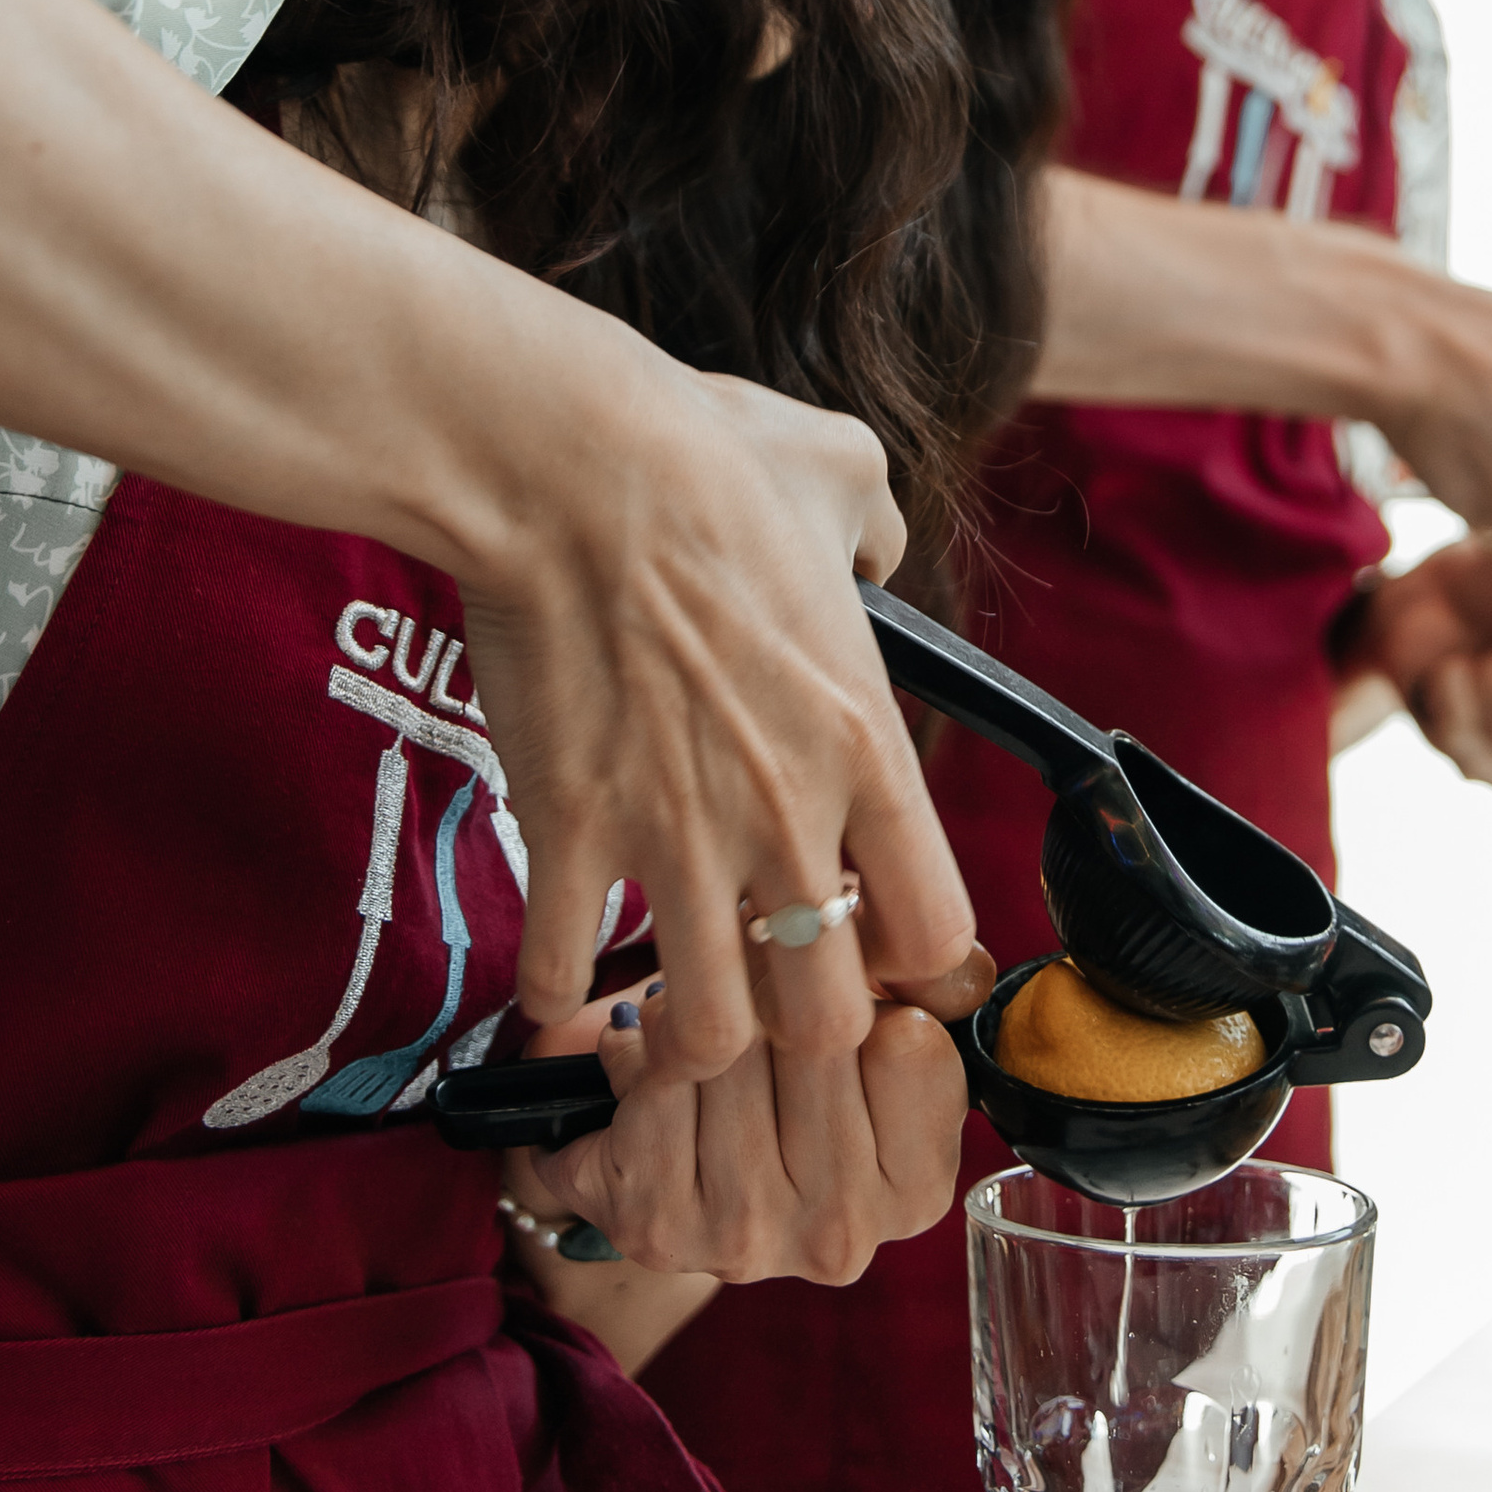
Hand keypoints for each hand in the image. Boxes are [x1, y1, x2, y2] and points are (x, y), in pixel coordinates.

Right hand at [460, 361, 974, 1085]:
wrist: (569, 465)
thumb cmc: (705, 458)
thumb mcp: (841, 471)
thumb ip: (879, 527)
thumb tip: (876, 549)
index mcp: (868, 749)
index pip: (935, 933)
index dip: (898, 955)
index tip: (854, 932)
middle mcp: (788, 818)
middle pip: (826, 1019)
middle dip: (791, 1024)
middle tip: (754, 982)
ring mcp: (677, 837)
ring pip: (707, 1032)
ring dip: (683, 1033)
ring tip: (661, 999)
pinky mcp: (571, 832)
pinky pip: (565, 973)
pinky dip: (556, 991)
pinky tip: (557, 967)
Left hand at [502, 939, 985, 1374]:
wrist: (674, 1183)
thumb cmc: (788, 1088)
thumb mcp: (873, 1037)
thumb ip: (913, 985)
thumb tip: (890, 929)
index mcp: (916, 1190)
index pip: (907, 1041)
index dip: (857, 984)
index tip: (826, 980)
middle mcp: (843, 1231)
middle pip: (813, 1037)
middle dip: (771, 975)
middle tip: (748, 960)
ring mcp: (750, 1236)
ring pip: (728, 1051)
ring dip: (701, 1006)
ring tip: (699, 1011)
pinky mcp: (660, 1226)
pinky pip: (654, 1083)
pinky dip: (642, 1047)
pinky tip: (651, 1059)